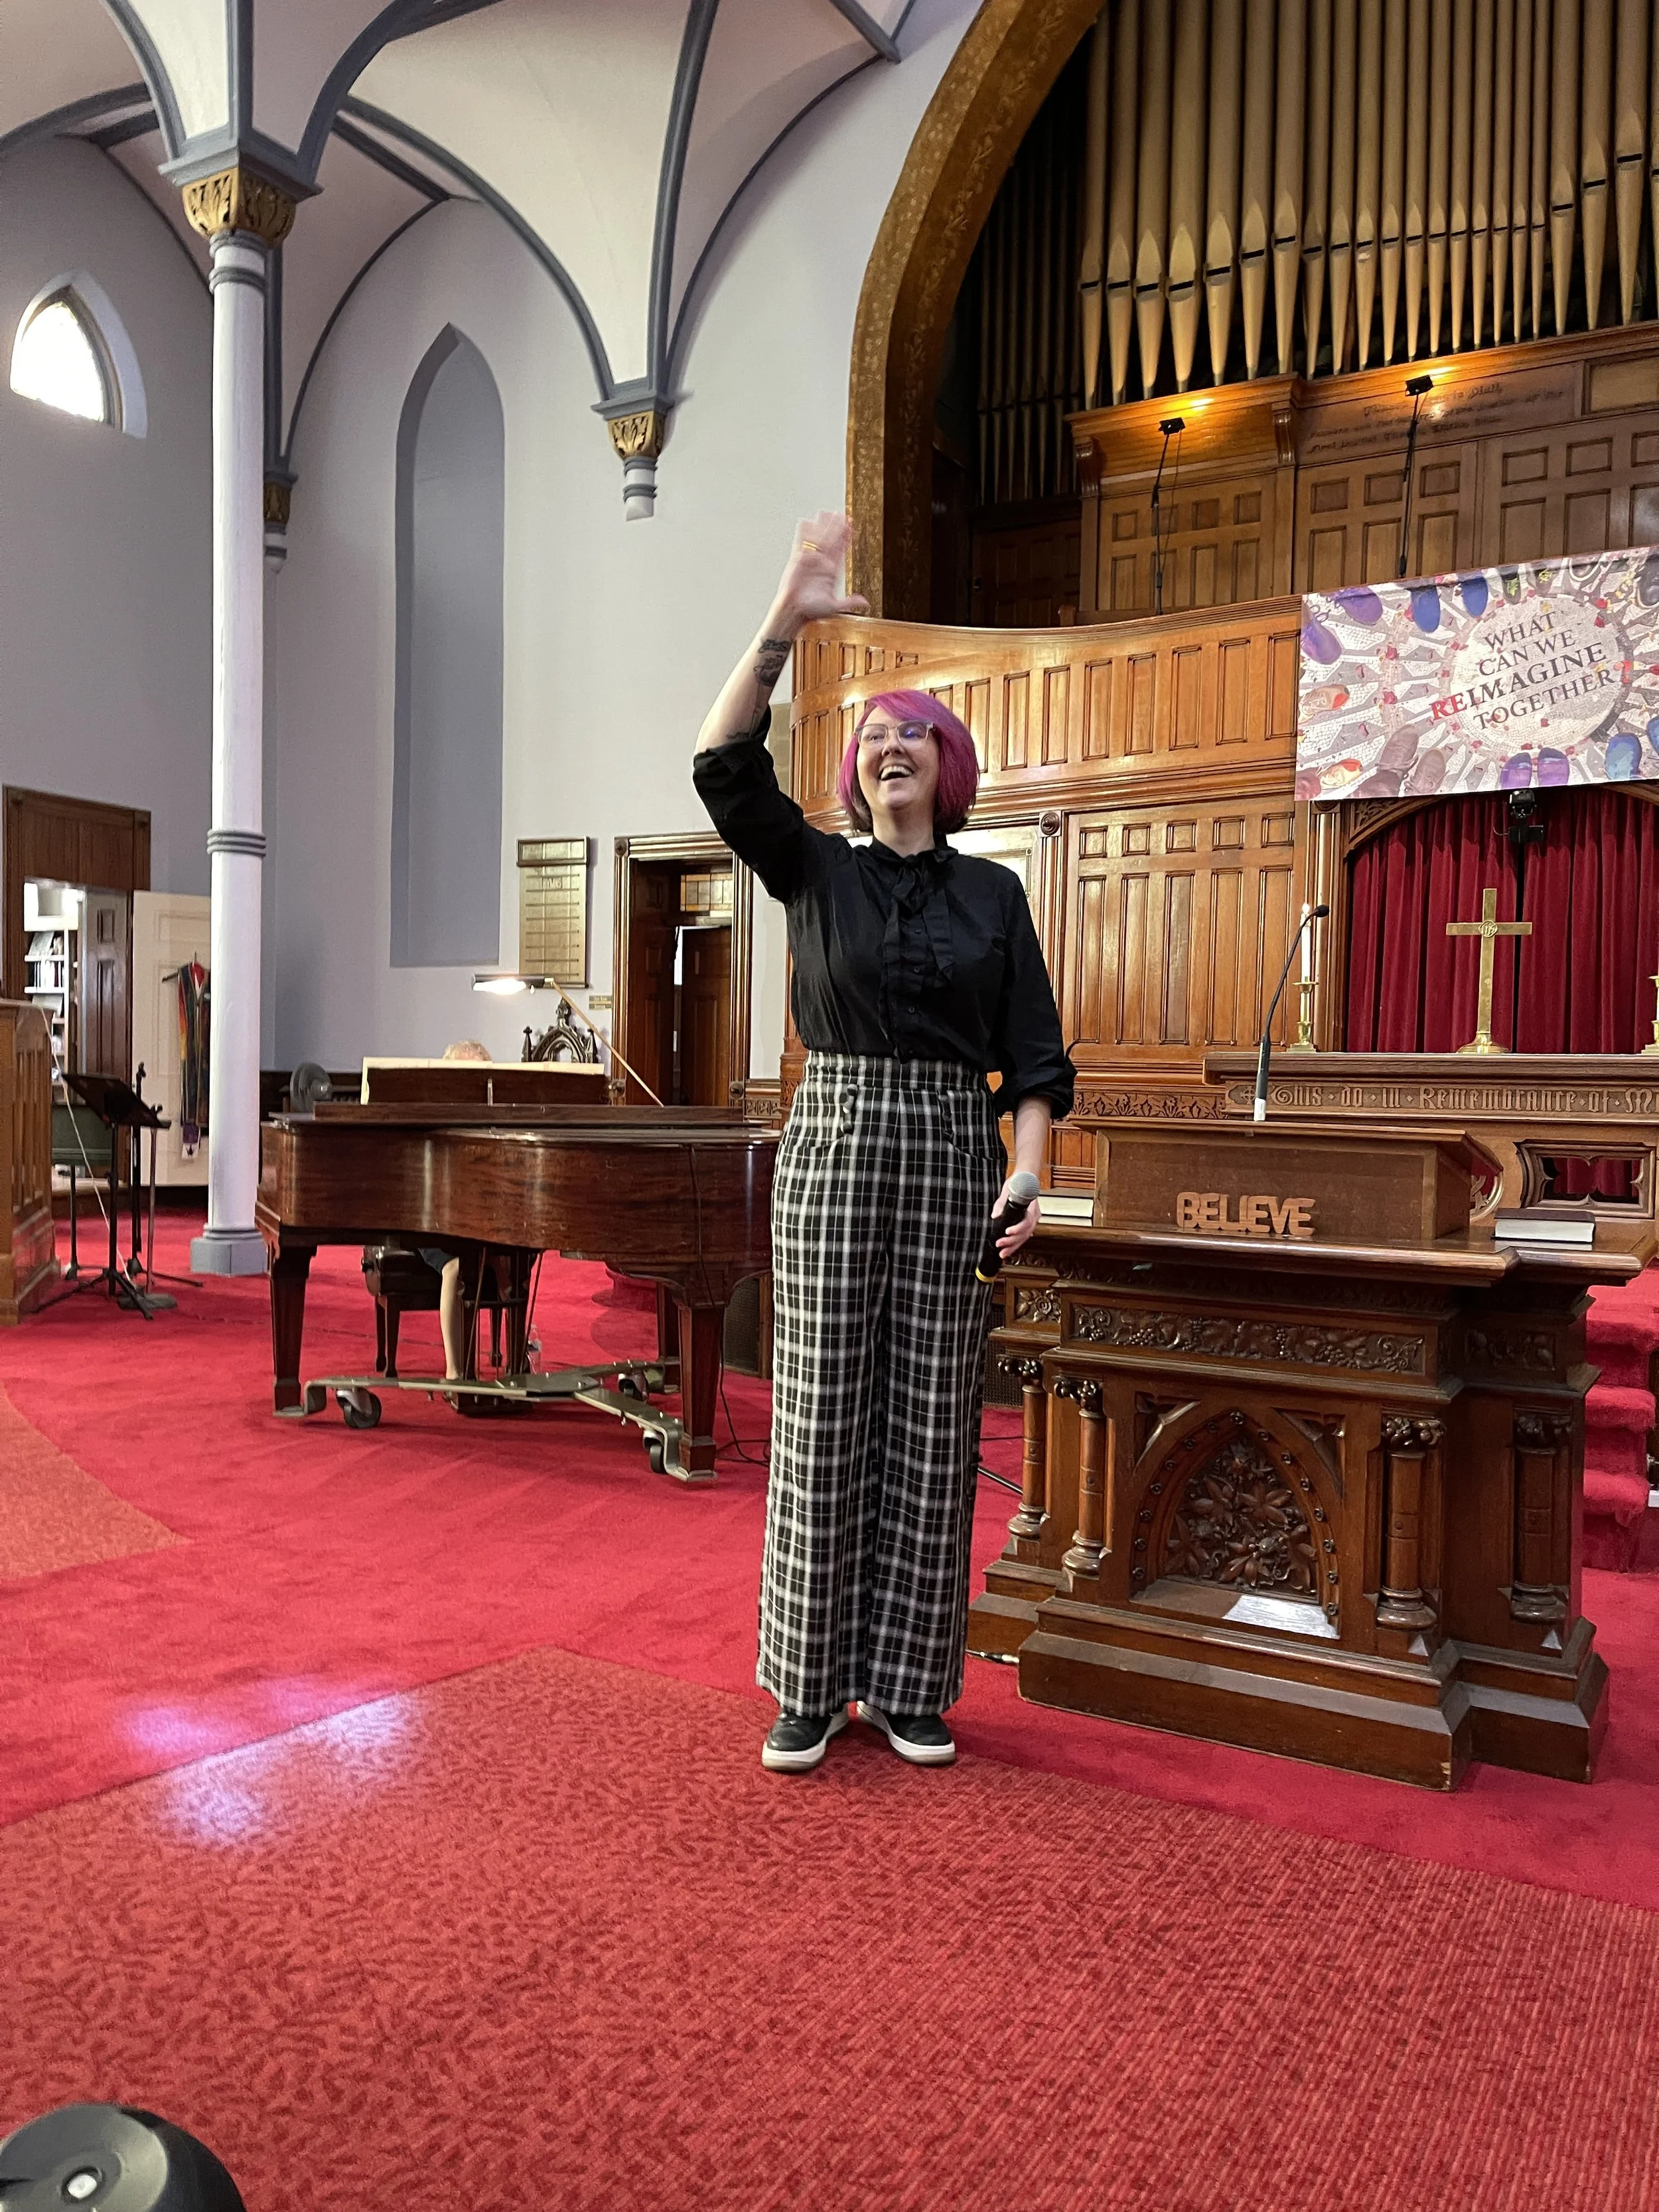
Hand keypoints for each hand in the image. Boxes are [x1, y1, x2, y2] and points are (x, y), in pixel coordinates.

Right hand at [773, 512, 868, 629]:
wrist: (794, 611)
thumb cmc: (811, 611)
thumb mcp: (833, 607)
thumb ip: (849, 603)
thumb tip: (865, 603)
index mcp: (832, 572)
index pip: (840, 550)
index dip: (845, 538)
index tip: (850, 526)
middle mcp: (821, 564)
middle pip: (830, 541)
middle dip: (835, 527)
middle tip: (840, 514)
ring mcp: (809, 560)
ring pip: (817, 539)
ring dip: (821, 526)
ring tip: (825, 512)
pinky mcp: (797, 560)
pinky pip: (800, 543)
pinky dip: (802, 533)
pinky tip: (805, 521)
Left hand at [993, 1175, 1039, 1259]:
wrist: (1026, 1177)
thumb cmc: (1018, 1181)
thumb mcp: (1008, 1189)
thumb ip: (1001, 1203)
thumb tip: (995, 1215)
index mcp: (1031, 1208)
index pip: (1026, 1222)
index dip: (1017, 1229)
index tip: (1007, 1232)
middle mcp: (1034, 1216)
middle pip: (1025, 1233)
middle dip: (1012, 1242)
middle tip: (1000, 1246)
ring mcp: (1032, 1220)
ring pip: (1024, 1237)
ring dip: (1013, 1246)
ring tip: (1003, 1253)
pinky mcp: (1028, 1222)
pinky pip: (1023, 1235)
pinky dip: (1016, 1243)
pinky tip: (1009, 1250)